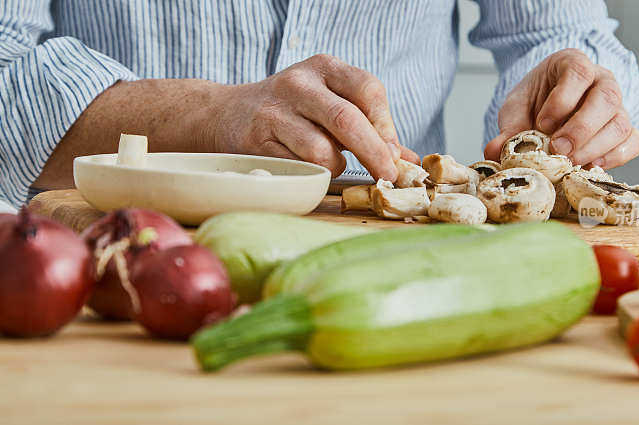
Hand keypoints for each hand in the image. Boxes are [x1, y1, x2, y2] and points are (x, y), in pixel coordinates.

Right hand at [209, 54, 418, 180]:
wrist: (226, 114)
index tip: (394, 153)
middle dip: (374, 153)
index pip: (369, 90)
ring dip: (336, 167)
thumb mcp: (330, 105)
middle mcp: (299, 84)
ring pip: (322, 151)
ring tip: (329, 163)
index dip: (386, 126)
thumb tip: (410, 161)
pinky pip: (298, 168)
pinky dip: (311, 175)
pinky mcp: (256, 140)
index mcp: (325, 67)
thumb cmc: (292, 113)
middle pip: (348, 120)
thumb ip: (370, 129)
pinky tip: (305, 166)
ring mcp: (274, 111)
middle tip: (388, 175)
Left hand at [484, 49, 638, 168]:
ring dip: (595, 147)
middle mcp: (602, 81)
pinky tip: (591, 166)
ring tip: (570, 164)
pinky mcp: (625, 130)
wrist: (547, 111)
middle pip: (606, 99)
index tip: (542, 124)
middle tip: (558, 150)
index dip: (562, 101)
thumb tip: (493, 151)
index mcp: (573, 65)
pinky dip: (615, 157)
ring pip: (621, 123)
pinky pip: (634, 142)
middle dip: (581, 129)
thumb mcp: (516, 110)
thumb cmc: (534, 104)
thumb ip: (509, 128)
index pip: (578, 73)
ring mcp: (618, 106)